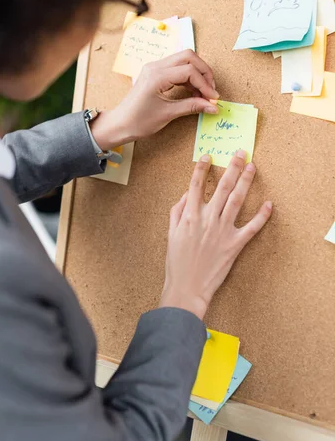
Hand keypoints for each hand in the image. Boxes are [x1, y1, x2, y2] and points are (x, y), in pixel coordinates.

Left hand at [91, 50, 218, 149]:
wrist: (120, 124)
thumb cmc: (138, 121)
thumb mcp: (168, 114)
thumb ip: (192, 106)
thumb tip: (213, 106)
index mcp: (157, 75)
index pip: (190, 71)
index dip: (205, 84)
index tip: (213, 99)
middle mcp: (155, 66)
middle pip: (189, 57)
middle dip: (204, 72)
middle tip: (211, 90)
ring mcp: (154, 67)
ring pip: (183, 60)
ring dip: (197, 73)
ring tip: (203, 93)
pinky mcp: (154, 72)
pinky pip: (176, 67)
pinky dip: (188, 76)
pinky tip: (193, 91)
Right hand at [159, 151, 271, 320]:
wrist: (187, 287)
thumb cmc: (177, 263)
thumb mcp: (171, 234)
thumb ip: (177, 211)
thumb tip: (186, 195)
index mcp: (190, 216)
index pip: (196, 185)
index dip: (202, 168)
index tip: (208, 156)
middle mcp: (208, 219)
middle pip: (222, 187)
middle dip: (232, 167)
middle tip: (240, 153)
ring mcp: (223, 231)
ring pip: (237, 200)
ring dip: (246, 181)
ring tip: (252, 167)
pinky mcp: (235, 244)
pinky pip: (251, 227)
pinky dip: (262, 216)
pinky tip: (269, 204)